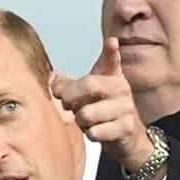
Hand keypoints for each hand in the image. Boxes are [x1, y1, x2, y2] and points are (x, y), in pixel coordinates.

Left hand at [51, 37, 153, 171]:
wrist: (127, 137)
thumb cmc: (103, 112)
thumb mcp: (88, 95)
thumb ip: (68, 86)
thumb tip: (52, 79)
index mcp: (112, 76)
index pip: (111, 60)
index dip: (110, 51)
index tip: (111, 41)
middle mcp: (121, 89)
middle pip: (88, 85)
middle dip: (70, 97)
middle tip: (68, 104)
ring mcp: (126, 108)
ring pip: (87, 114)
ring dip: (80, 121)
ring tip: (87, 121)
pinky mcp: (126, 127)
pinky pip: (95, 132)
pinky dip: (90, 134)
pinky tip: (97, 132)